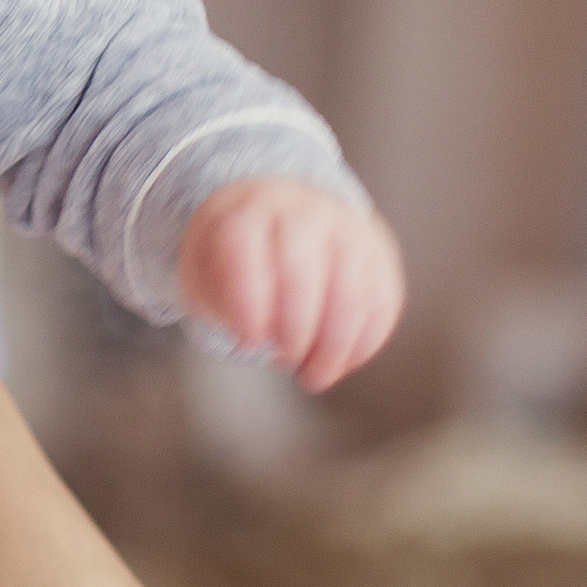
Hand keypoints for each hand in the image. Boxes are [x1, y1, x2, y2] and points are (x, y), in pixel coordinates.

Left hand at [175, 177, 401, 391]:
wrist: (277, 211)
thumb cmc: (234, 254)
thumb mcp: (204, 268)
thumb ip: (216, 298)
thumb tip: (255, 336)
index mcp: (246, 211)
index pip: (245, 250)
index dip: (248, 304)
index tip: (249, 341)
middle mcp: (299, 210)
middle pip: (303, 273)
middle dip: (295, 332)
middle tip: (284, 363)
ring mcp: (346, 226)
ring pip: (352, 291)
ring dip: (335, 347)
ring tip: (314, 376)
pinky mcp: (377, 249)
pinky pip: (383, 300)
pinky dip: (365, 343)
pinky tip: (343, 363)